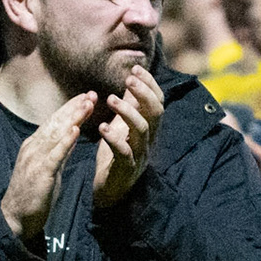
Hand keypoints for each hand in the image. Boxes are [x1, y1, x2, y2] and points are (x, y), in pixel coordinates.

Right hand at [1, 93, 93, 243]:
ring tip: (87, 104)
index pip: (54, 122)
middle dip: (74, 107)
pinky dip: (66, 141)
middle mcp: (34, 147)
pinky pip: (55, 154)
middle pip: (56, 122)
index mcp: (35, 145)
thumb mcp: (48, 168)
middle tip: (90, 93)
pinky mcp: (41, 173)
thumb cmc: (32, 194)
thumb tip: (72, 136)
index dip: (69, 108)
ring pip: (56, 133)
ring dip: (73, 117)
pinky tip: (75, 130)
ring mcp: (36, 159)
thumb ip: (59, 152)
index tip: (85, 96)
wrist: (14, 216)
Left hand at [93, 65, 163, 208]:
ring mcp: (139, 155)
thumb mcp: (122, 127)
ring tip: (110, 98)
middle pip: (156, 113)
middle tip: (128, 78)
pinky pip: (124, 152)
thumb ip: (129, 105)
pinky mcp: (126, 169)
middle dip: (144, 93)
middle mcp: (148, 141)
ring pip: (142, 130)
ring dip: (127, 111)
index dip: (150, 84)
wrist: (109, 192)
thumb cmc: (115, 157)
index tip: (136, 68)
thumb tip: (132, 80)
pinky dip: (114, 138)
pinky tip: (102, 128)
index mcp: (148, 129)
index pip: (158, 102)